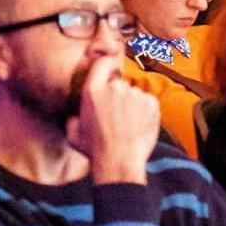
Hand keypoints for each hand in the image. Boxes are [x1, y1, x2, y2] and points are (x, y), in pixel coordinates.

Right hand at [65, 56, 161, 184]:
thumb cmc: (95, 150)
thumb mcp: (73, 133)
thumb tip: (75, 114)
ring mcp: (135, 94)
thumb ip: (73, 117)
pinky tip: (138, 125)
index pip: (102, 63)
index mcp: (92, 91)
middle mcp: (115, 88)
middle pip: (118, 83)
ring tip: (127, 124)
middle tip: (116, 115)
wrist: (120, 162)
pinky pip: (148, 101)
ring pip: (134, 94)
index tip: (109, 67)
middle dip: (118, 95)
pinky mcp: (151, 102)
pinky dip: (145, 110)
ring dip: (132, 104)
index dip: (106, 64)